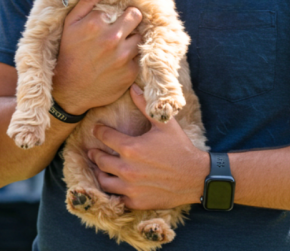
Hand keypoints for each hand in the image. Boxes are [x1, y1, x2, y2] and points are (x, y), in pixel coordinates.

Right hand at [52, 0, 142, 114]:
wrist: (69, 90)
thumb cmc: (68, 54)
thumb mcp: (70, 24)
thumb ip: (86, 3)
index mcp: (96, 23)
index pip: (120, 7)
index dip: (117, 12)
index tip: (114, 16)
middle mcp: (112, 38)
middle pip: (136, 16)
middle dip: (131, 19)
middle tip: (123, 26)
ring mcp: (123, 56)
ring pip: (140, 36)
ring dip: (132, 38)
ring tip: (120, 45)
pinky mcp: (131, 72)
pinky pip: (140, 56)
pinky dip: (132, 57)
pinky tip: (119, 61)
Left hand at [87, 85, 207, 209]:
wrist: (196, 177)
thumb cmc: (180, 148)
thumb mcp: (164, 124)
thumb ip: (145, 106)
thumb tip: (133, 87)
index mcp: (131, 148)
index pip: (104, 137)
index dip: (98, 131)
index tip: (97, 129)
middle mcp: (126, 169)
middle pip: (99, 160)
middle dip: (94, 154)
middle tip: (92, 151)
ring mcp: (130, 188)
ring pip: (103, 181)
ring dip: (100, 173)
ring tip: (99, 168)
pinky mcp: (136, 201)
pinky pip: (116, 198)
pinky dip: (114, 191)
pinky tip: (114, 185)